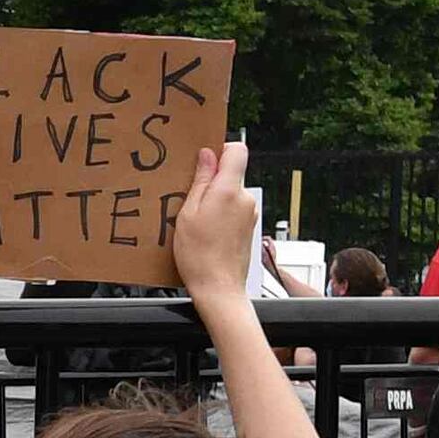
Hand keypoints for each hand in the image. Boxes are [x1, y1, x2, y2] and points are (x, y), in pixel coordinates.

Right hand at [169, 140, 260, 305]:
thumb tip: (207, 155)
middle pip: (232, 173)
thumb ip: (200, 180)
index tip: (205, 160)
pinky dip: (220, 214)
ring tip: (197, 220)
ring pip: (231, 192)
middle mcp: (244, 198)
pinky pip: (233, 209)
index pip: (237, 149)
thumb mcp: (188, 213)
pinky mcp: (248, 226)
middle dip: (212, 180)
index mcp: (229, 190)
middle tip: (191, 199)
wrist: (218, 288)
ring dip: (214, 200)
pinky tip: (206, 231)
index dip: (221, 150)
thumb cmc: (200, 256)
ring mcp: (249, 213)